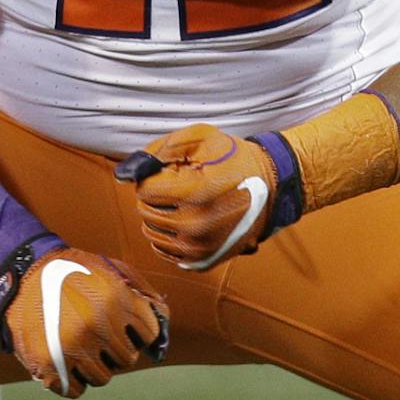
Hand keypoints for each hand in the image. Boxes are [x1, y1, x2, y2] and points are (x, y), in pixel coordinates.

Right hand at [0, 243, 166, 398]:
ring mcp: (72, 348)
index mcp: (116, 300)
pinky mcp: (49, 366)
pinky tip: (67, 362)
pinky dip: (74, 380)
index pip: (149, 333)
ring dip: (96, 365)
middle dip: (117, 348)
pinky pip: (76, 390)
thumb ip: (143, 293)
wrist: (21, 273)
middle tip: (98, 334)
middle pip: (127, 358)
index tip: (124, 324)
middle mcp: (97, 326)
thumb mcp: (113, 269)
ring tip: (81, 346)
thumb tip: (164, 324)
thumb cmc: (74, 271)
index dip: (138, 330)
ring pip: (103, 377)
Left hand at [116, 125, 299, 271]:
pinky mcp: (202, 261)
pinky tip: (188, 219)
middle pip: (146, 211)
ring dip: (162, 214)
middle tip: (184, 186)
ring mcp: (199, 248)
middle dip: (159, 195)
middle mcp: (195, 226)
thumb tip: (126, 171)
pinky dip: (170, 234)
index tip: (175, 172)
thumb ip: (159, 150)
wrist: (272, 188)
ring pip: (152, 231)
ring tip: (188, 202)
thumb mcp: (200, 138)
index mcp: (194, 194)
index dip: (156, 177)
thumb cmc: (234, 160)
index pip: (144, 190)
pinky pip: (165, 250)